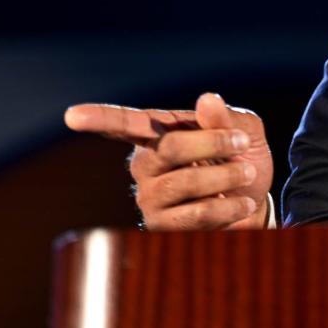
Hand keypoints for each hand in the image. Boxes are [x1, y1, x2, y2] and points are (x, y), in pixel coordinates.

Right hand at [63, 93, 272, 229]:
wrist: (256, 200)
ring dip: (225, 176)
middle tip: (241, 144)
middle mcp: (144, 165)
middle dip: (213, 143)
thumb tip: (206, 99)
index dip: (99, 118)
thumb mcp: (244, 131)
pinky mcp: (161, 228)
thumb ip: (224, 119)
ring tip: (247, 174)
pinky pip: (194, 216)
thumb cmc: (241, 157)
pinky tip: (240, 203)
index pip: (124, 123)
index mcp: (157, 133)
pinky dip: (227, 207)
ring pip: (183, 183)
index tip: (72, 116)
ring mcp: (149, 198)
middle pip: (168, 147)